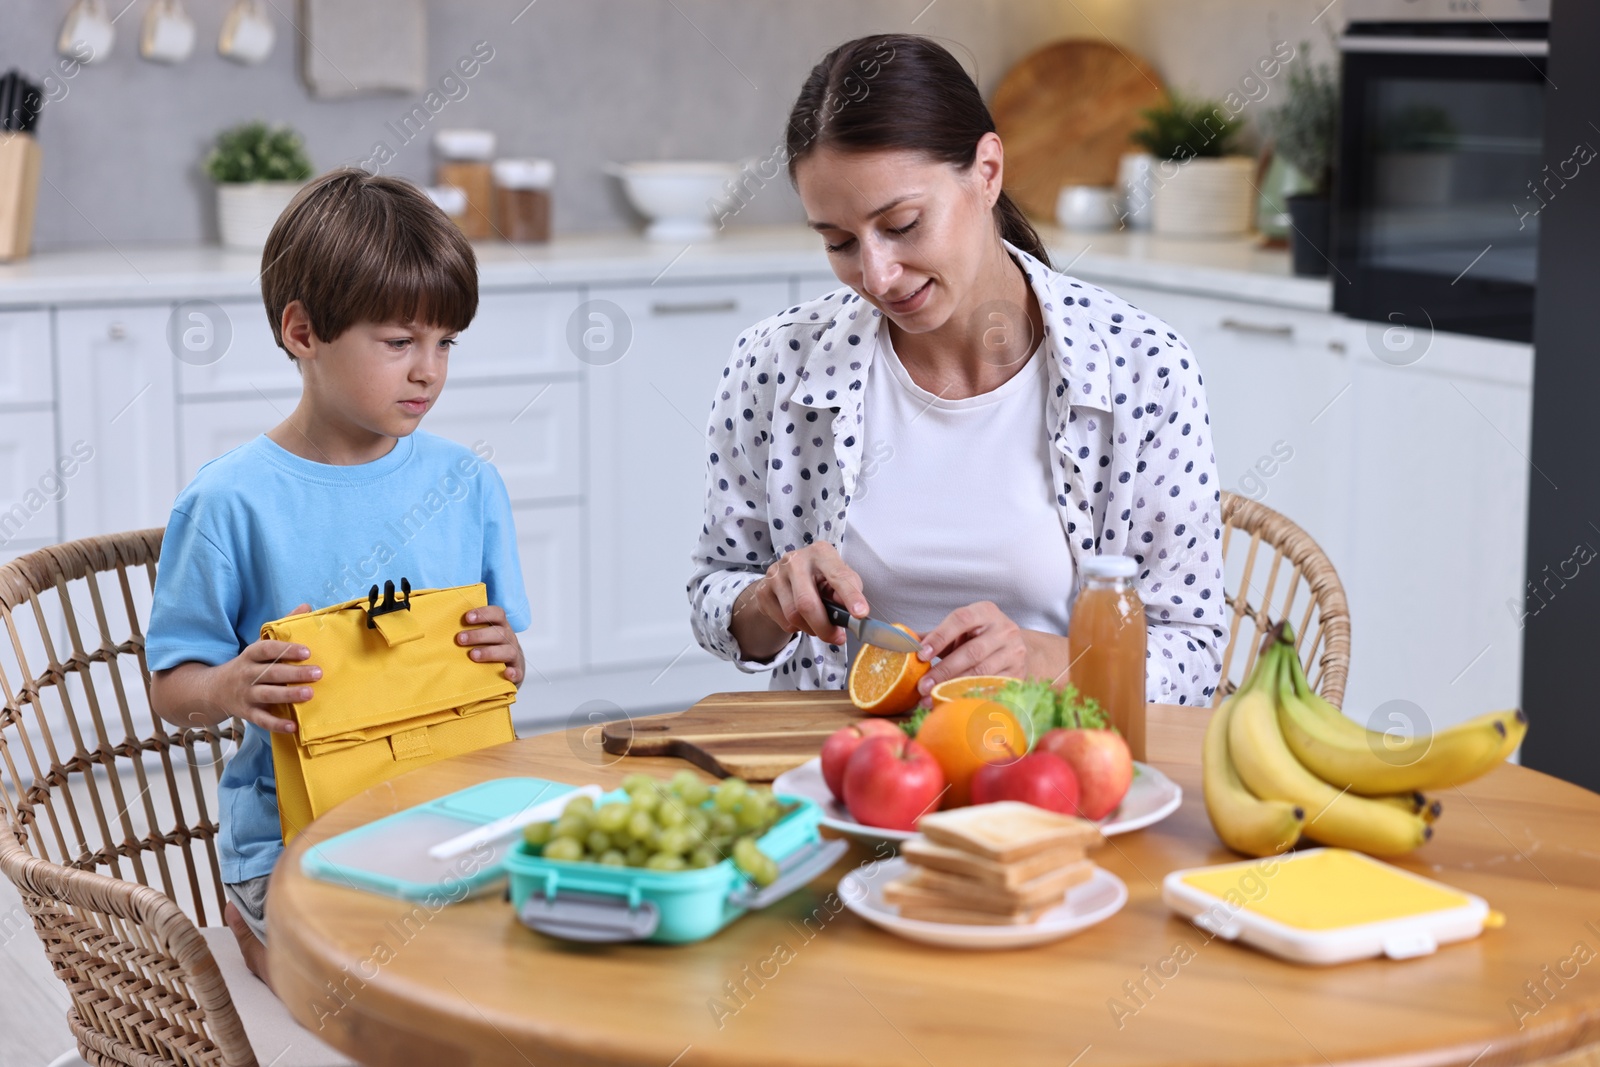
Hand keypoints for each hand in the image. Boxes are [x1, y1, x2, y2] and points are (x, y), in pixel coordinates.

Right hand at [208, 602, 317, 733]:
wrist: (212, 690)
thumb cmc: (248, 665)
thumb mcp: (260, 645)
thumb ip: (282, 626)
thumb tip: (306, 606)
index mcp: (251, 655)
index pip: (266, 649)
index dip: (285, 649)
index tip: (306, 651)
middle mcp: (246, 674)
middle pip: (270, 673)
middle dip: (294, 673)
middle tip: (318, 673)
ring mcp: (245, 694)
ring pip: (267, 694)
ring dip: (288, 695)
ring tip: (309, 694)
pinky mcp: (246, 712)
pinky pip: (261, 719)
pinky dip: (276, 724)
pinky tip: (293, 726)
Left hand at [458, 604, 525, 686]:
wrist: (510, 667)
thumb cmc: (490, 648)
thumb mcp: (484, 635)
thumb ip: (469, 629)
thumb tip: (439, 625)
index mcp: (500, 626)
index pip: (497, 614)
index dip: (484, 613)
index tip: (467, 617)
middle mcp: (509, 638)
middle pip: (499, 632)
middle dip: (479, 635)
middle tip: (460, 639)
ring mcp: (514, 655)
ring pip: (507, 650)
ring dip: (490, 652)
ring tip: (473, 655)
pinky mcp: (517, 672)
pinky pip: (517, 672)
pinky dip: (512, 673)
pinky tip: (505, 673)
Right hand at [745, 542, 867, 646]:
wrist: (786, 577)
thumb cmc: (820, 578)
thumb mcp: (838, 580)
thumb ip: (848, 592)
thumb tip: (852, 613)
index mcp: (821, 553)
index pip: (838, 576)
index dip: (850, 596)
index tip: (860, 614)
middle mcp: (795, 560)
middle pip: (807, 602)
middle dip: (824, 626)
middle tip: (837, 638)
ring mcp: (775, 574)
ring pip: (794, 616)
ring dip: (812, 629)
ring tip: (820, 626)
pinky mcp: (763, 590)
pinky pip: (783, 622)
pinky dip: (797, 629)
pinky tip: (802, 620)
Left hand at [915, 601, 1035, 697]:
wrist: (1016, 648)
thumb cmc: (980, 637)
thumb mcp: (960, 630)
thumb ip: (934, 636)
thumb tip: (903, 643)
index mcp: (986, 612)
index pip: (961, 620)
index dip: (939, 637)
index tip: (921, 655)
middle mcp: (1005, 630)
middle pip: (972, 652)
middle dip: (944, 670)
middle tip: (922, 686)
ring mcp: (1015, 653)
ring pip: (982, 673)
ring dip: (954, 688)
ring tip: (931, 697)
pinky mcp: (1018, 675)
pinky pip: (992, 689)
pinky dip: (970, 696)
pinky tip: (953, 703)